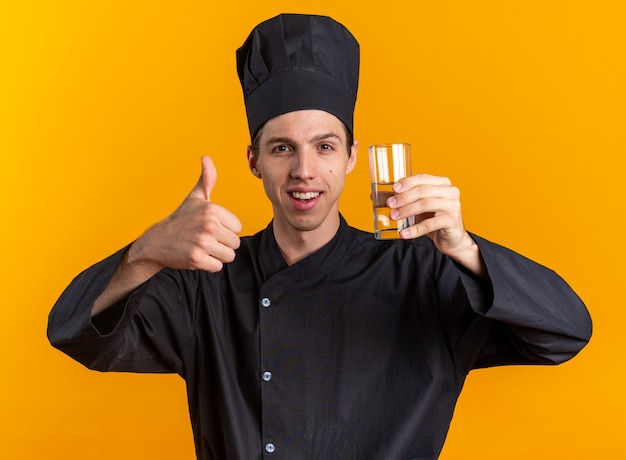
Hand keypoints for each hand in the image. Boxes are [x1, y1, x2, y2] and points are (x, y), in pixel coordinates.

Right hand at [130, 156, 241, 272]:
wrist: (157, 241)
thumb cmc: (181, 219)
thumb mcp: (195, 198)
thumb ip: (207, 179)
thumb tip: (206, 158)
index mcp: (212, 210)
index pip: (238, 227)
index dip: (226, 230)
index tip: (211, 228)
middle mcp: (208, 225)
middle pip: (235, 243)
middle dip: (223, 244)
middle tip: (205, 239)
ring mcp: (202, 242)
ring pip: (229, 256)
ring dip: (217, 256)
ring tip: (203, 248)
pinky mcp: (196, 259)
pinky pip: (217, 267)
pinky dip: (209, 265)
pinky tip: (198, 256)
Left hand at [387, 174, 485, 276]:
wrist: (452, 239)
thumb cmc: (433, 219)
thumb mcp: (418, 207)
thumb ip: (402, 200)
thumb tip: (375, 196)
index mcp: (442, 183)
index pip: (422, 178)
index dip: (407, 182)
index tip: (393, 189)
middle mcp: (450, 191)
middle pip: (422, 191)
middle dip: (403, 197)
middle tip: (389, 205)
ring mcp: (453, 205)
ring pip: (425, 204)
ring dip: (407, 211)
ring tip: (393, 217)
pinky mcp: (452, 220)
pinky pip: (430, 224)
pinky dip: (415, 229)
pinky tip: (404, 233)